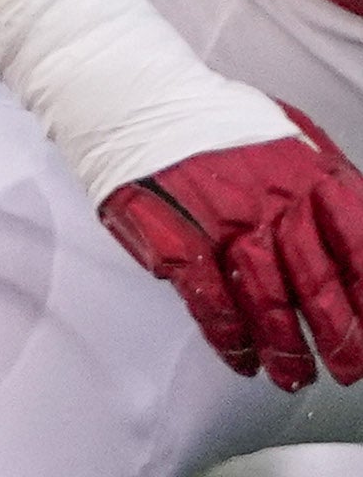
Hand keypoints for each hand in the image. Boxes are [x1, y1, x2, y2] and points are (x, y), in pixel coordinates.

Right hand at [100, 111, 362, 390]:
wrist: (136, 101)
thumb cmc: (215, 124)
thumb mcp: (292, 138)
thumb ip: (330, 186)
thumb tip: (360, 242)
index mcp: (308, 176)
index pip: (358, 247)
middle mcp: (271, 202)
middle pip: (316, 284)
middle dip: (338, 336)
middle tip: (348, 369)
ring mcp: (222, 222)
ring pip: (265, 300)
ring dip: (282, 347)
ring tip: (293, 375)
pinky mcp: (175, 239)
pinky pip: (209, 299)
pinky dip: (226, 334)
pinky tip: (238, 354)